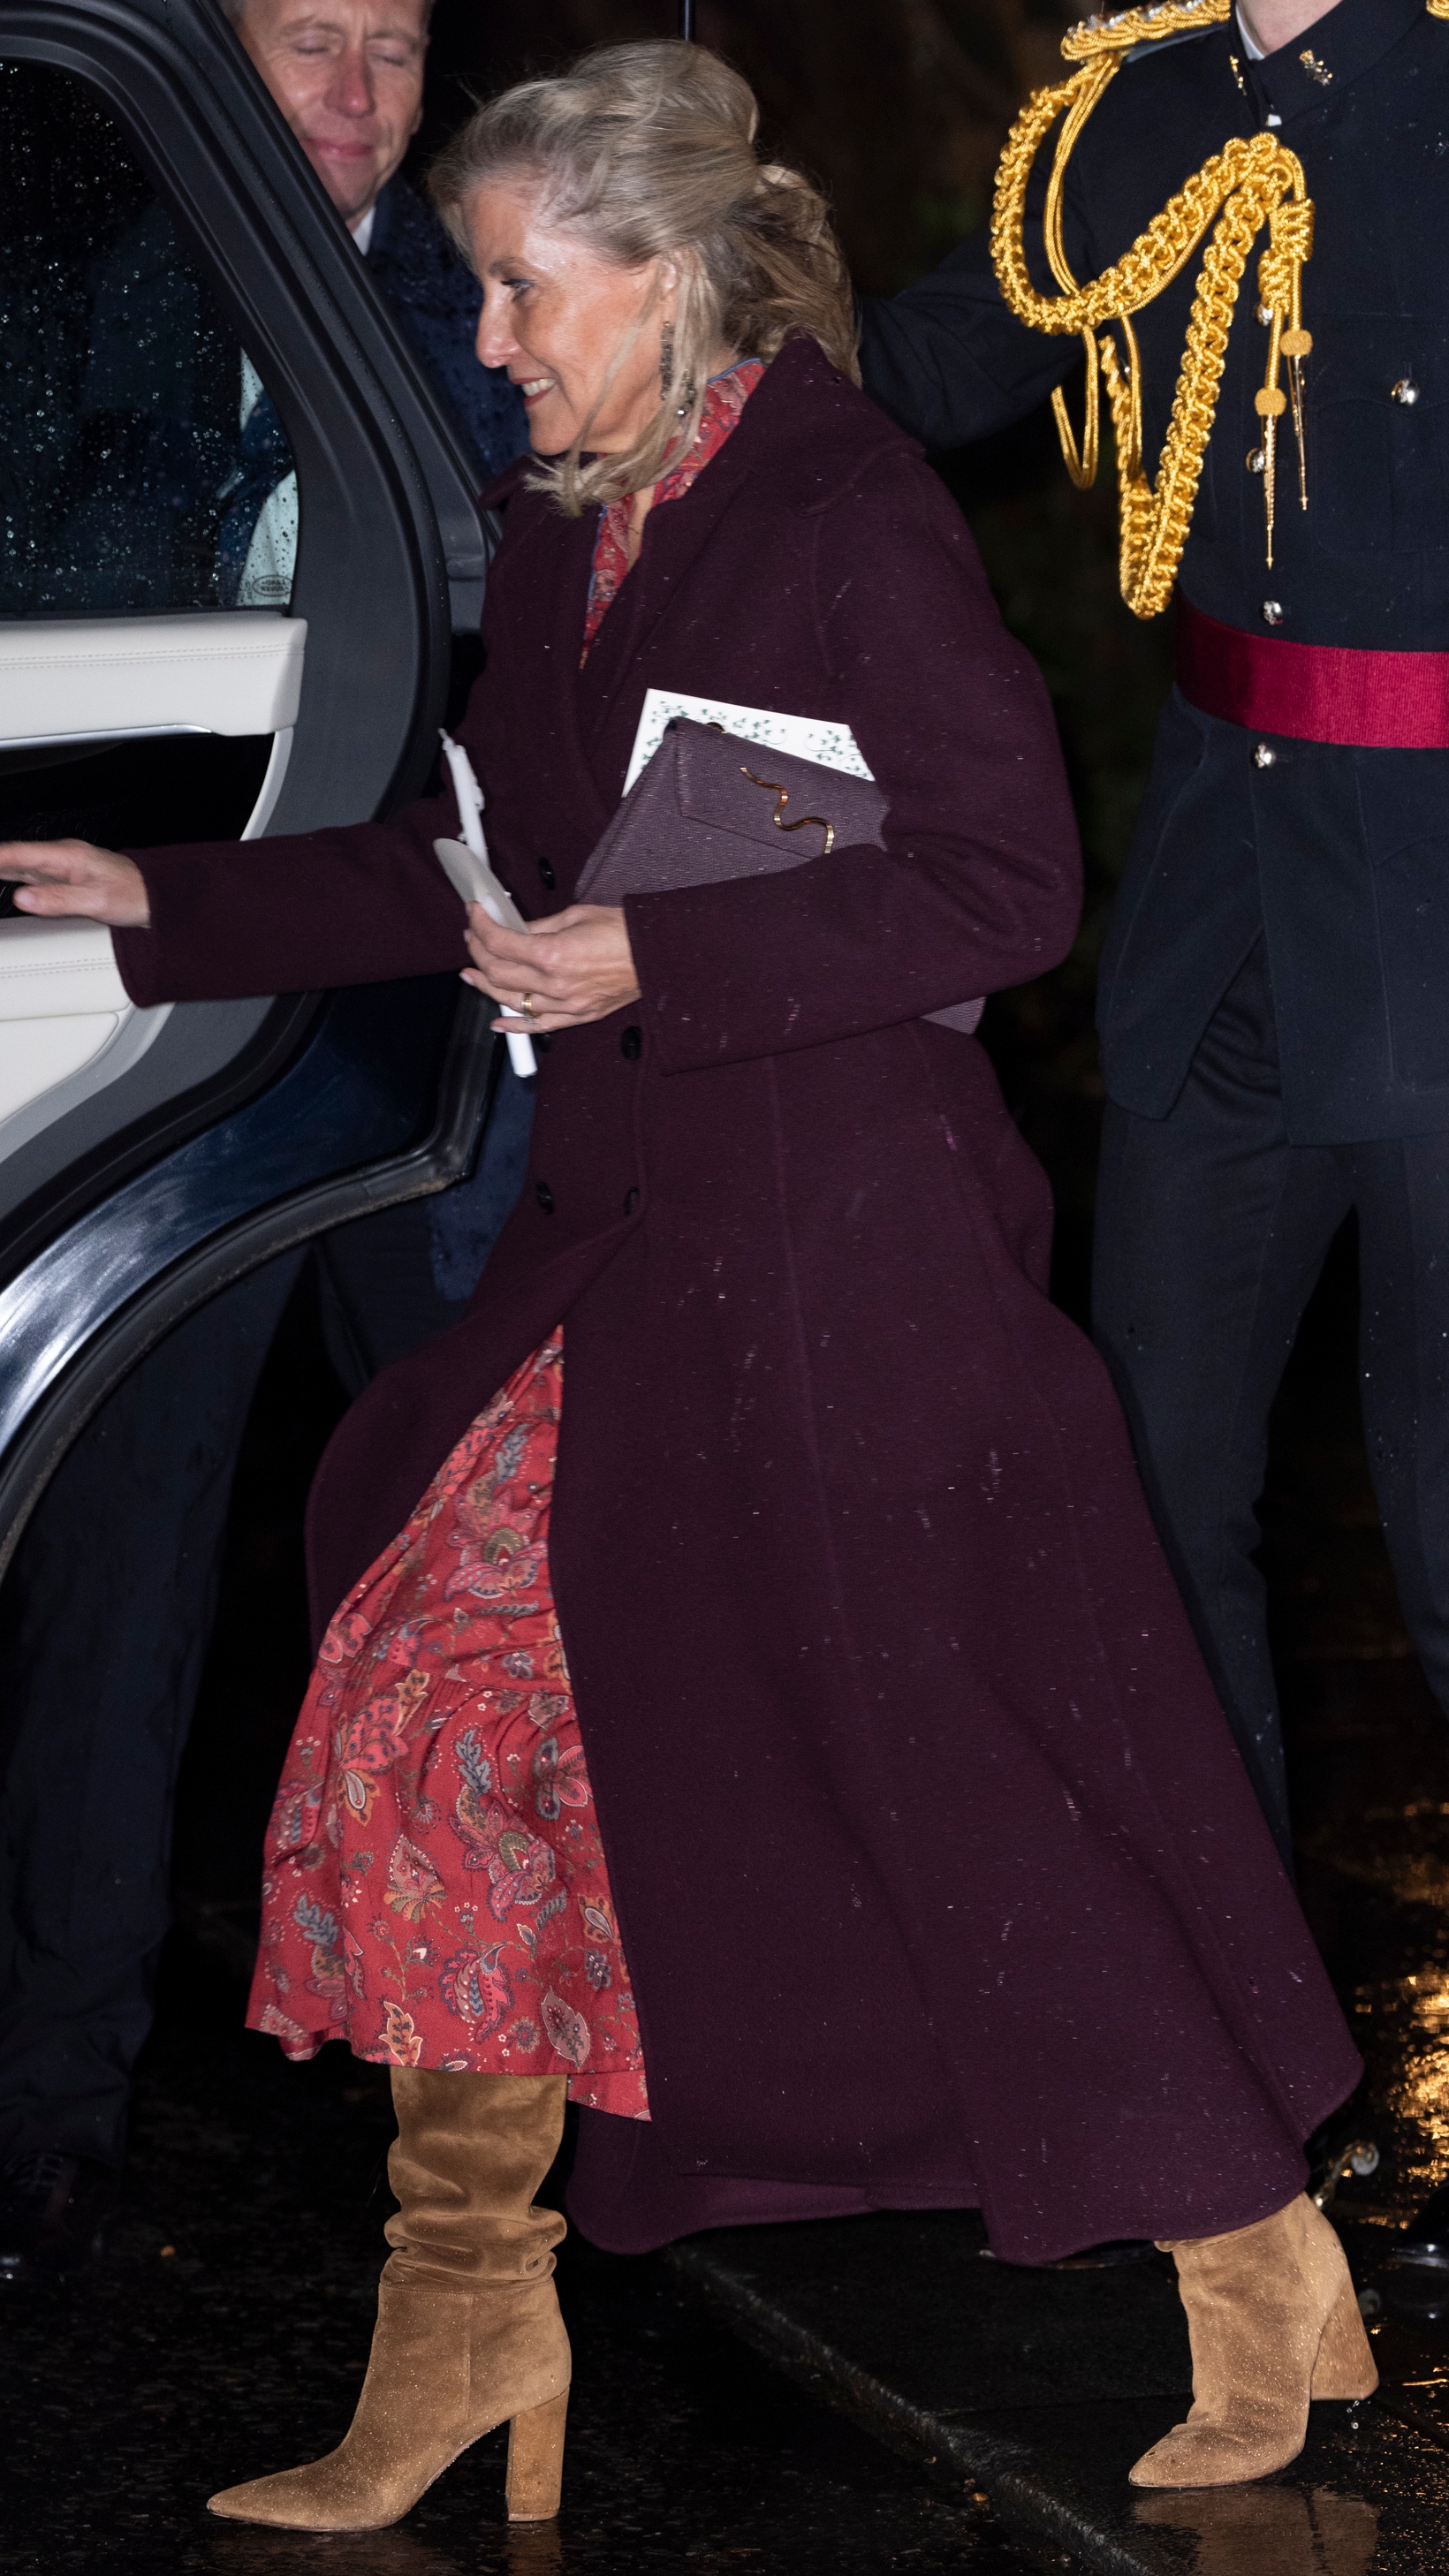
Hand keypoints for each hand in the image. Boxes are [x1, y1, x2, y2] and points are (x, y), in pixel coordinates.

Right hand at [0, 839, 149, 927]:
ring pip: (16, 864)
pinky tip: (1, 879)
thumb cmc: (133, 895)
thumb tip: (22, 898)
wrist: (156, 896)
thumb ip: (57, 900)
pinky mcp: (62, 877)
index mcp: (66, 856)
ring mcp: (60, 866)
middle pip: (11, 856)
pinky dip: (8, 874)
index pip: (16, 854)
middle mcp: (60, 857)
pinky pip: (27, 873)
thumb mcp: (95, 903)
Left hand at [463, 901, 640, 1033]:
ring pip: (511, 1001)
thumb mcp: (576, 915)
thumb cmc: (623, 932)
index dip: (480, 926)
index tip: (475, 915)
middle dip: (478, 953)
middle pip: (498, 973)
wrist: (656, 955)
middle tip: (472, 938)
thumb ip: (540, 926)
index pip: (500, 943)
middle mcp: (554, 983)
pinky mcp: (578, 1015)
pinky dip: (515, 1026)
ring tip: (471, 975)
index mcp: (552, 953)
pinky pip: (540, 1026)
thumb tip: (516, 929)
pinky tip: (498, 1023)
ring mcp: (566, 1004)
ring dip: (486, 987)